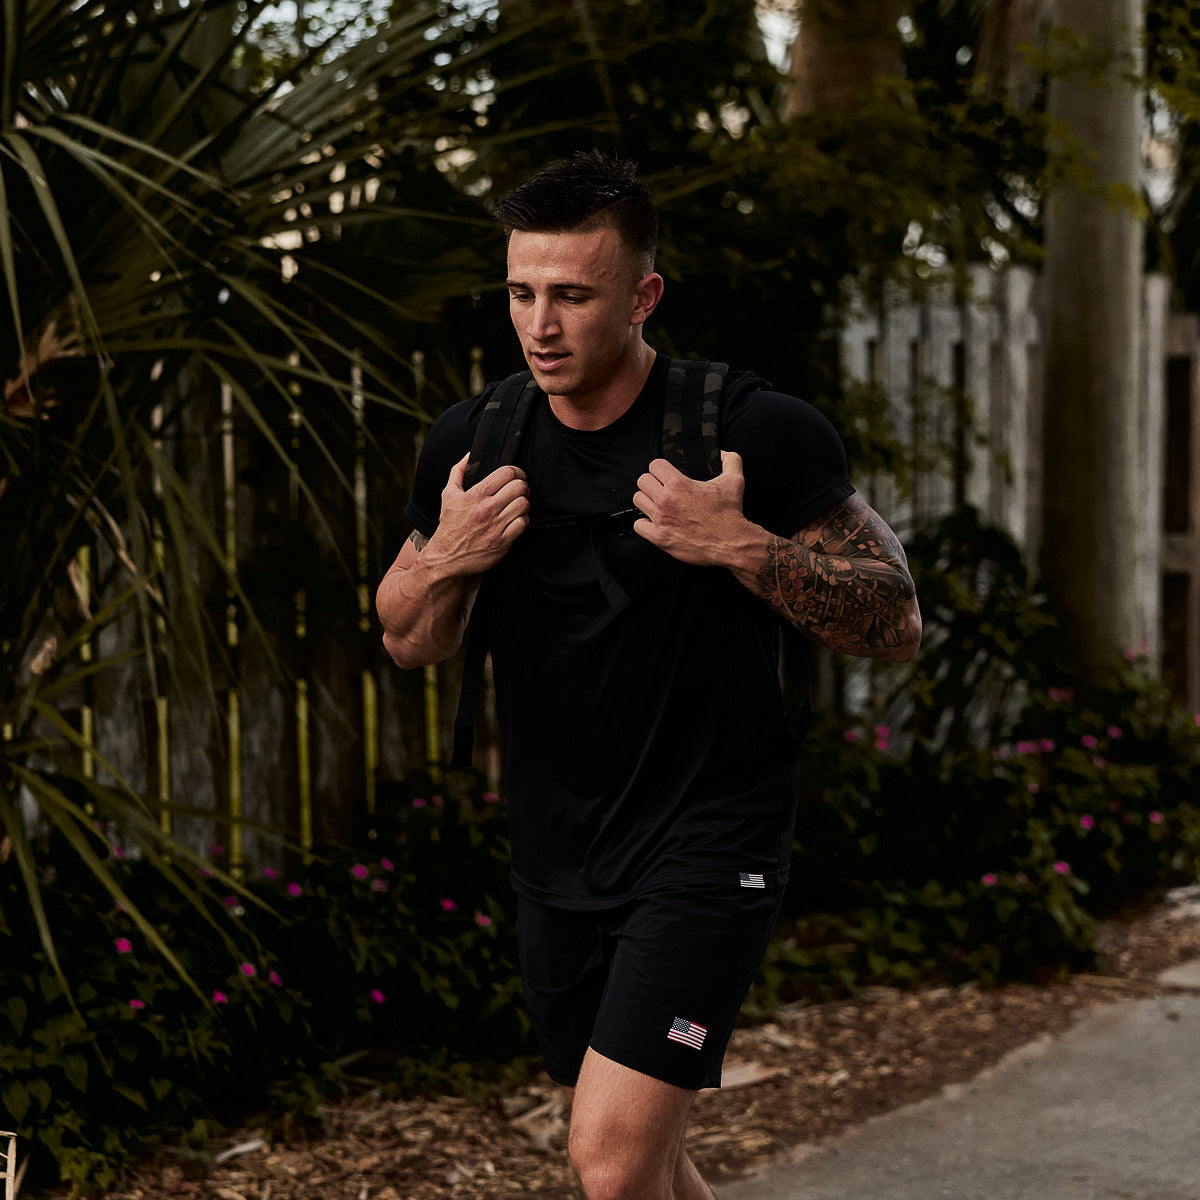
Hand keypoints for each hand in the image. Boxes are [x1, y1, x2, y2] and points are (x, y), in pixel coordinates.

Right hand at [426, 454, 529, 575]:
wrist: (446, 557)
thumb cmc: (449, 525)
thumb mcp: (448, 495)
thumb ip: (458, 472)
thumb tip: (469, 455)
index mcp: (476, 495)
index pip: (507, 473)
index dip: (517, 471)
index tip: (517, 476)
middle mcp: (487, 509)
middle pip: (519, 487)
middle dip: (523, 486)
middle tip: (520, 491)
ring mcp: (495, 526)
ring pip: (524, 505)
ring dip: (524, 504)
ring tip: (518, 506)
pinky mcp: (502, 542)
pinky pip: (523, 524)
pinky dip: (523, 520)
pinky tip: (516, 520)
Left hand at [632, 450, 754, 566]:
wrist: (731, 543)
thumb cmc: (730, 514)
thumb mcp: (735, 481)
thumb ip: (730, 460)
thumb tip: (723, 454)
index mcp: (678, 484)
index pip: (654, 465)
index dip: (661, 467)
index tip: (666, 473)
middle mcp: (666, 500)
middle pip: (643, 481)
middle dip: (652, 482)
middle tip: (662, 488)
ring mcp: (660, 520)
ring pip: (638, 500)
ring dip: (647, 500)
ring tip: (658, 503)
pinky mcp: (659, 537)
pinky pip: (638, 525)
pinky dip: (644, 523)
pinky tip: (655, 521)